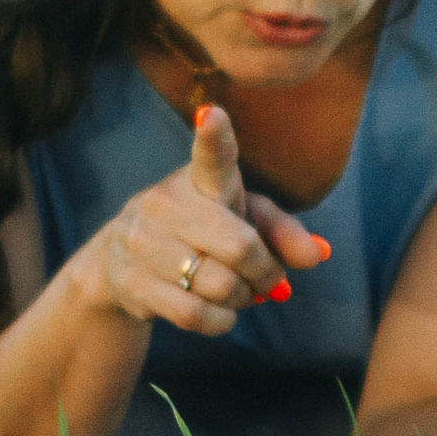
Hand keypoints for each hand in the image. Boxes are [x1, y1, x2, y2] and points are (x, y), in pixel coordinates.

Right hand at [83, 104, 329, 338]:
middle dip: (266, 271)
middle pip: (240, 247)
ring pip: (220, 285)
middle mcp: (166, 203)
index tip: (213, 115)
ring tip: (238, 292)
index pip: (210, 156)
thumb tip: (318, 254)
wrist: (118, 265)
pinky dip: (221, 320)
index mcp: (198, 178)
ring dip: (242, 298)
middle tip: (268, 278)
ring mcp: (142, 242)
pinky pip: (196, 314)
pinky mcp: (132, 282)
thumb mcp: (241, 220)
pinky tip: (220, 312)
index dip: (213, 136)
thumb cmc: (198, 231)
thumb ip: (282, 232)